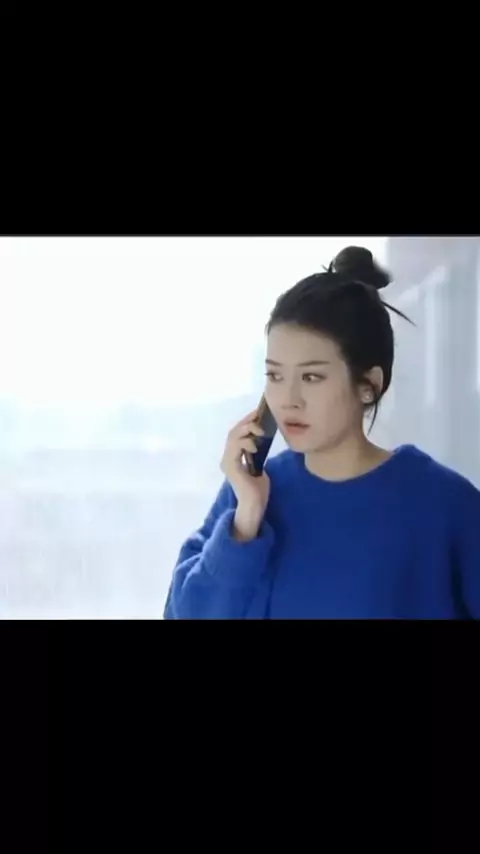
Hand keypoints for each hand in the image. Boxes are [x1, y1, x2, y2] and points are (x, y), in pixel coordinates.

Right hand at [220, 410, 270, 538]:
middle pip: (233, 432)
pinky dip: (245, 443)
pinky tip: (255, 445)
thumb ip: (257, 456)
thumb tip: (262, 443)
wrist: (254, 506)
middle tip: (259, 416)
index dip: (246, 422)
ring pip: (233, 437)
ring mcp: (227, 462)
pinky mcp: (231, 467)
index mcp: (233, 458)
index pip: (236, 434)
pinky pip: (235, 448)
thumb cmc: (258, 490)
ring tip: (260, 431)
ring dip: (247, 430)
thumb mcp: (259, 468)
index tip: (258, 414)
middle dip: (246, 422)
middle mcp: (227, 458)